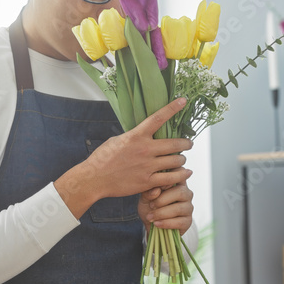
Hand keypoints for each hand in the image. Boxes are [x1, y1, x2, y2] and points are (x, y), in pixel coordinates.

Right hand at [56, 98, 192, 217]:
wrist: (94, 179)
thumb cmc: (103, 158)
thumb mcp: (117, 140)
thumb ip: (134, 137)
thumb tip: (144, 133)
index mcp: (136, 136)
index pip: (158, 118)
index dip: (172, 108)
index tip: (183, 101)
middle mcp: (144, 149)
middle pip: (175, 143)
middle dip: (186, 143)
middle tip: (189, 143)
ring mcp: (147, 166)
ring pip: (176, 161)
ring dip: (182, 159)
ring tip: (182, 160)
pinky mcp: (148, 182)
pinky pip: (171, 178)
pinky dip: (181, 175)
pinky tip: (185, 173)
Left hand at [138, 175, 193, 235]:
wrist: (150, 224)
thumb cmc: (150, 206)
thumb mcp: (145, 197)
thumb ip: (149, 192)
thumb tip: (156, 191)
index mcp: (177, 182)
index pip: (181, 172)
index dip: (171, 177)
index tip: (159, 186)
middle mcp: (186, 193)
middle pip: (180, 192)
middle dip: (162, 200)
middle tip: (151, 205)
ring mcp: (188, 207)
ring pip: (179, 208)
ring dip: (162, 213)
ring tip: (150, 217)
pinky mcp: (188, 221)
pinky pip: (179, 222)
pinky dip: (166, 223)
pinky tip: (156, 223)